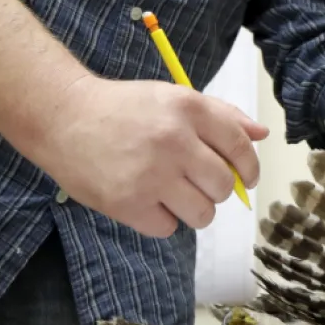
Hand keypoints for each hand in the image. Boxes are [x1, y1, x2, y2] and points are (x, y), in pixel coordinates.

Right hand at [35, 75, 268, 237]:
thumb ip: (221, 114)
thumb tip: (261, 133)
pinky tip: (146, 201)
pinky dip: (161, 220)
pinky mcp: (128, 203)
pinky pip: (168, 228)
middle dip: (217, 190)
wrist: (63, 118)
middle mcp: (174, 141)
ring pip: (202, 213)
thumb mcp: (173, 97)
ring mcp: (151, 175)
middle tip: (198, 184)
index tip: (246, 178)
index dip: (250, 167)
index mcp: (188, 108)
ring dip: (194, 209)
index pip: (240, 145)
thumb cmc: (123, 108)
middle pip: (224, 186)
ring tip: (173, 194)